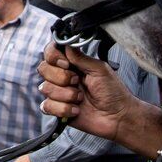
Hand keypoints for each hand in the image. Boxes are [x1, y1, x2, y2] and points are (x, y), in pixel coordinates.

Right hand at [38, 42, 161, 159]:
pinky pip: (47, 106)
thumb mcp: (100, 69)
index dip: (54, 57)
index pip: (50, 53)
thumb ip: (81, 57)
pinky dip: (63, 109)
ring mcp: (59, 93)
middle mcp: (63, 77)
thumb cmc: (113, 92)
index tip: (66, 64)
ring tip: (81, 98)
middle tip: (78, 82)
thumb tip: (66, 44)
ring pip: (45, 88)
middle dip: (61, 78)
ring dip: (66, 95)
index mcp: (72, 64)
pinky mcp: (58, 110)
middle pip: (43, 69)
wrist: (118, 117)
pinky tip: (76, 110)